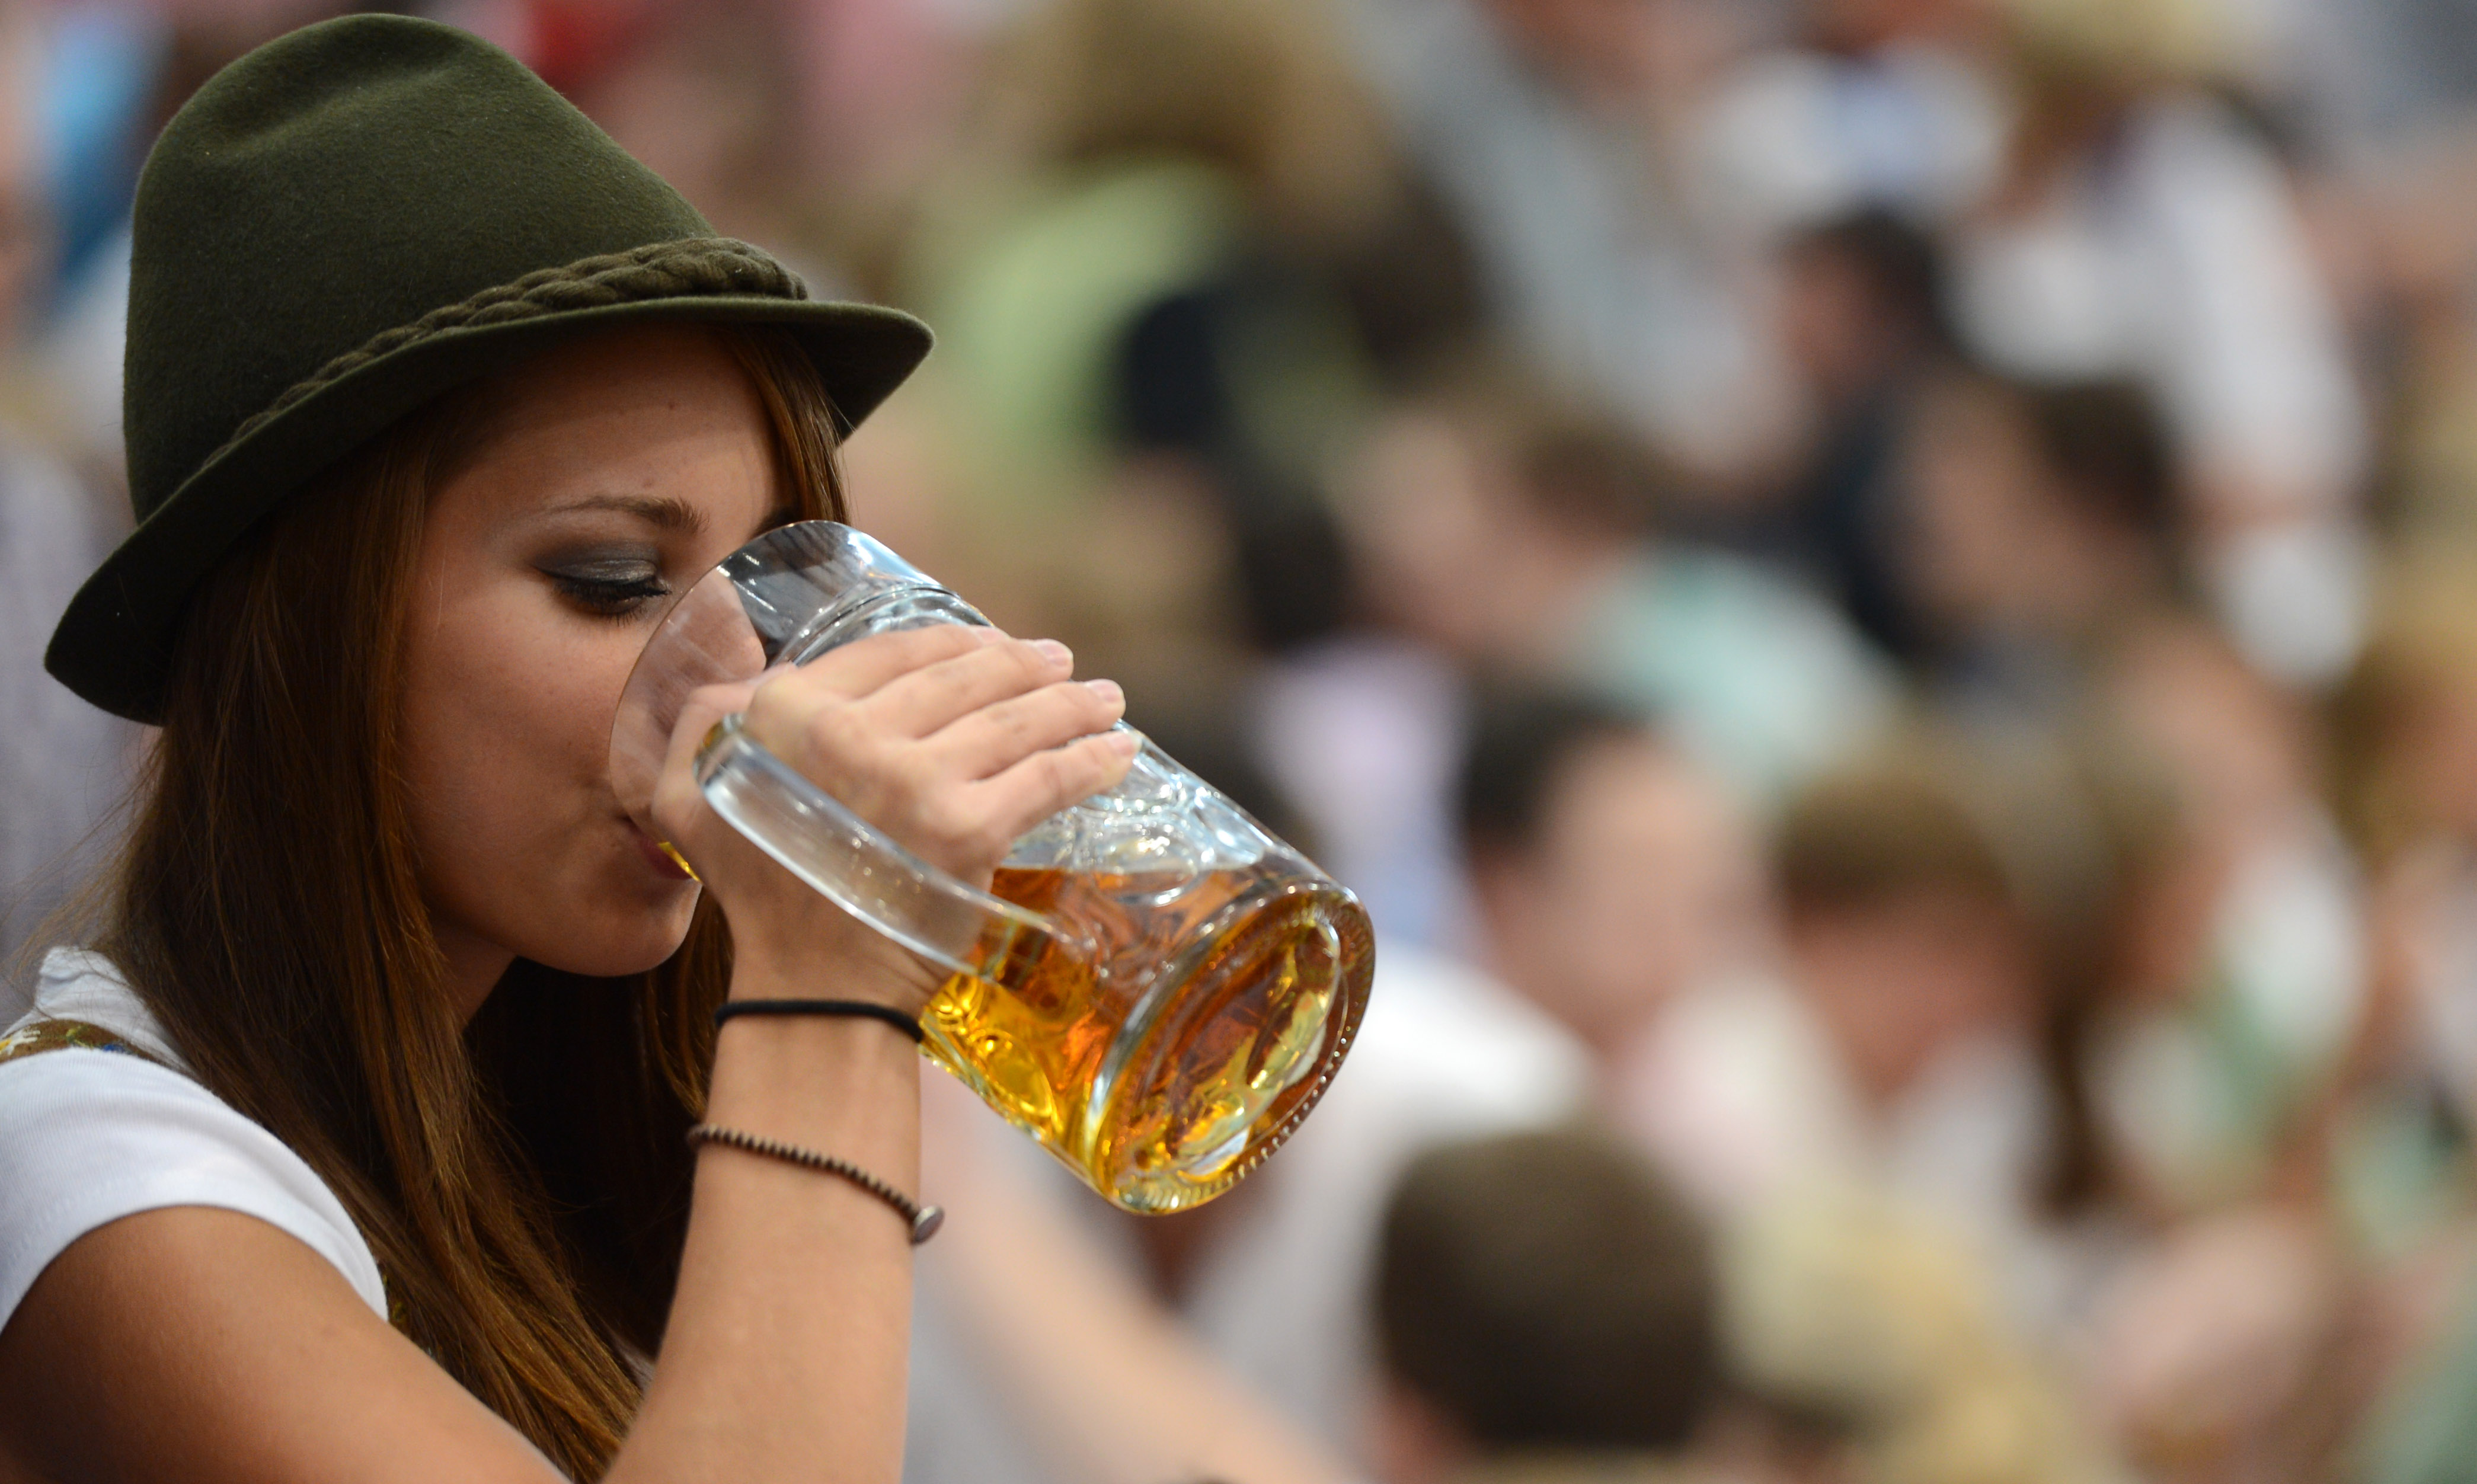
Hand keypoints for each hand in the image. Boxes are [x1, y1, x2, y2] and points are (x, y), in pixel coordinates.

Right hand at [650, 626, 1133, 1004]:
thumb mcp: (688, 790)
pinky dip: (1092, 758)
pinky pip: (1048, 777)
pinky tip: (1120, 750)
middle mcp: (853, 735)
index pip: (896, 650)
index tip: (991, 642)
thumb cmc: (754, 889)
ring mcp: (916, 781)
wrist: (808, 985)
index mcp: (790, 711)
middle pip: (965, 677)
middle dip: (1025, 663)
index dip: (955, 641)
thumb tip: (746, 662)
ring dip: (1073, 703)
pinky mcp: (970, 830)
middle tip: (1058, 661)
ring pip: (1017, 720)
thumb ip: (707, 713)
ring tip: (1104, 698)